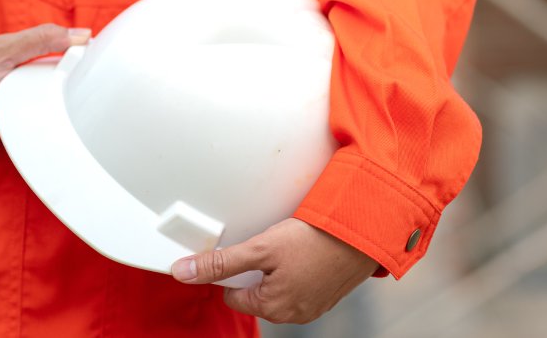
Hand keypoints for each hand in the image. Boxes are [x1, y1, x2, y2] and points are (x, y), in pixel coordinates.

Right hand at [0, 23, 88, 137]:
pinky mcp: (7, 130)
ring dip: (57, 94)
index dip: (82, 88)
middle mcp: (13, 133)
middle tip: (81, 70)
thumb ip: (41, 39)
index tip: (94, 69)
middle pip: (58, 114)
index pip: (62, 108)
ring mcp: (10, 134)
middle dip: (72, 92)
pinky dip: (43, 98)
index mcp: (11, 116)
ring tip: (65, 75)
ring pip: (47, 114)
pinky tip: (46, 85)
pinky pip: (35, 114)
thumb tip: (82, 36)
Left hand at [171, 218, 378, 323]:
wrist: (365, 232)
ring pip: (278, 287)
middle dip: (259, 269)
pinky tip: (309, 252)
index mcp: (273, 307)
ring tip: (294, 247)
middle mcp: (293, 314)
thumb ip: (220, 262)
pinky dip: (300, 269)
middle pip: (256, 291)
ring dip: (279, 268)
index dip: (236, 269)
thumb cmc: (316, 240)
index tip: (250, 249)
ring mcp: (313, 306)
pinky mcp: (328, 295)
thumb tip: (181, 272)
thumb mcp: (261, 247)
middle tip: (275, 246)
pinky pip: (301, 284)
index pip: (233, 293)